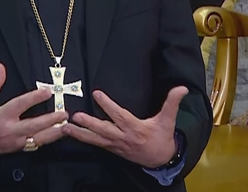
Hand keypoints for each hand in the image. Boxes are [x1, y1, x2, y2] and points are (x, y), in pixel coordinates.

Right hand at [0, 63, 67, 158]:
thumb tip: (0, 67)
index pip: (20, 105)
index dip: (35, 98)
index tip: (47, 91)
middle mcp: (8, 131)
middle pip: (34, 126)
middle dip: (51, 120)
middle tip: (64, 113)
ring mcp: (12, 142)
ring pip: (37, 140)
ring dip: (53, 134)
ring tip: (65, 127)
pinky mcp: (14, 149)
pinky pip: (33, 146)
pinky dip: (45, 141)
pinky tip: (54, 136)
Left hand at [62, 87, 187, 168]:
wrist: (161, 159)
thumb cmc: (162, 137)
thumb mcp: (168, 120)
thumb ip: (172, 102)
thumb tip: (182, 88)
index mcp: (135, 128)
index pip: (119, 115)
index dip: (108, 105)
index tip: (97, 94)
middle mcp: (123, 137)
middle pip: (103, 130)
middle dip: (89, 124)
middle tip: (75, 116)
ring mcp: (116, 145)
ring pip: (96, 140)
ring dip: (80, 134)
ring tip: (65, 128)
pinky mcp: (112, 149)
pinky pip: (96, 144)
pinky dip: (84, 139)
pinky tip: (73, 135)